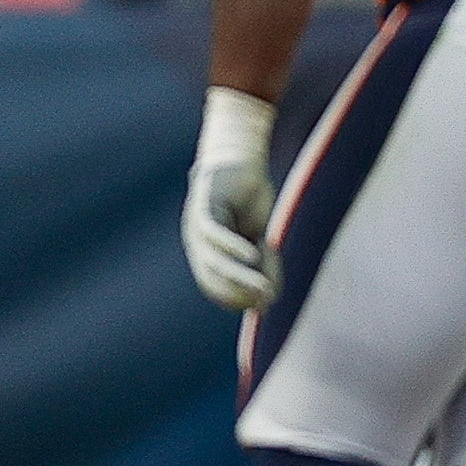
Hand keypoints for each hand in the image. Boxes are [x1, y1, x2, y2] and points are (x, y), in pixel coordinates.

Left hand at [183, 85, 280, 310]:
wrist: (242, 160)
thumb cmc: (250, 200)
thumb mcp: (259, 236)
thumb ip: (263, 261)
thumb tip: (269, 296)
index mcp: (206, 253)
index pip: (214, 287)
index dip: (236, 299)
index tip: (263, 306)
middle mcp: (196, 242)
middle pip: (211, 277)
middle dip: (239, 294)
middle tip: (266, 302)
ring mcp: (196, 225)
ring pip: (213, 259)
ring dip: (239, 276)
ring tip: (263, 288)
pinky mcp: (203, 205)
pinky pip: (213, 231)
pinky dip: (232, 245)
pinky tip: (251, 255)